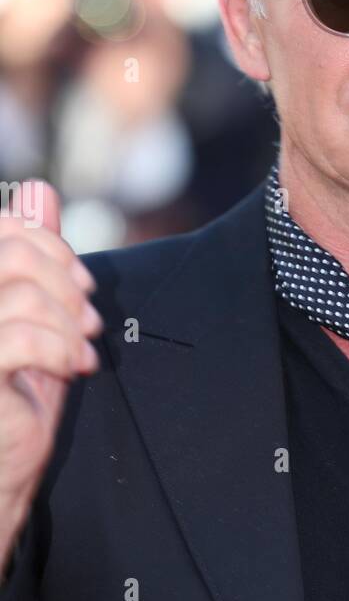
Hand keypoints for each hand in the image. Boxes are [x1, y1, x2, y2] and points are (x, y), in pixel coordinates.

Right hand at [0, 180, 100, 567]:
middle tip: (89, 318)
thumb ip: (30, 262)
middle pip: (8, 250)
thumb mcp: (29, 324)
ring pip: (19, 290)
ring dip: (68, 319)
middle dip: (64, 277)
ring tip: (83, 348)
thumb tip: (39, 192)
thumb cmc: (9, 408)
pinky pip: (21, 334)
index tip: (80, 284)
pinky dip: (62, 347)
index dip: (45, 243)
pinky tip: (79, 369)